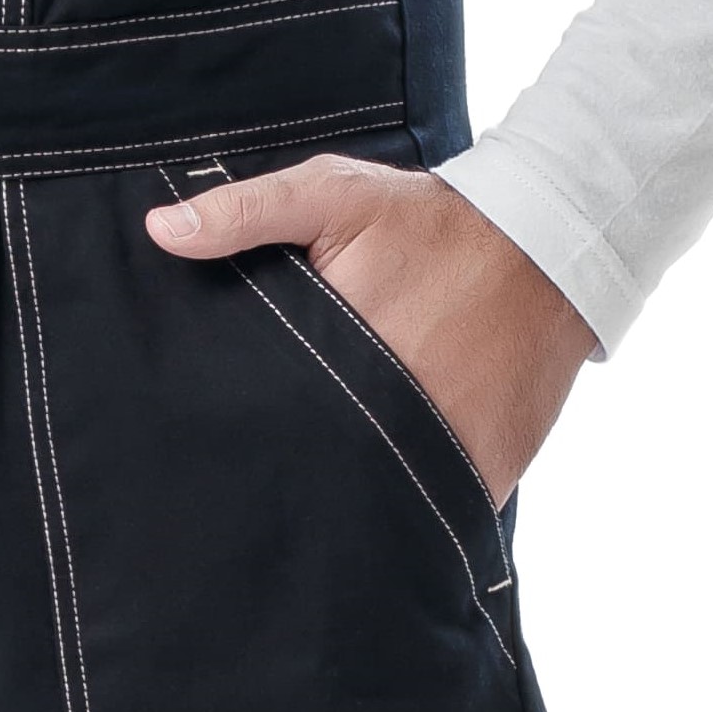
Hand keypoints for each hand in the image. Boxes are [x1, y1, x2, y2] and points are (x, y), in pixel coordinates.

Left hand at [143, 155, 594, 504]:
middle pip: (317, 476)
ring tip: (315, 497)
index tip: (219, 441)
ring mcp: (445, 456)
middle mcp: (393, 419)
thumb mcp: (336, 195)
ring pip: (373, 507)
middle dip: (286, 479)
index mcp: (343, 354)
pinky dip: (406, 514)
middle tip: (258, 480)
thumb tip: (161, 231)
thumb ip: (248, 211)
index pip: (269, 422)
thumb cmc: (430, 222)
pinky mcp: (486, 476)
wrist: (551, 247)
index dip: (239, 438)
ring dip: (346, 502)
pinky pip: (431, 516)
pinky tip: (379, 501)